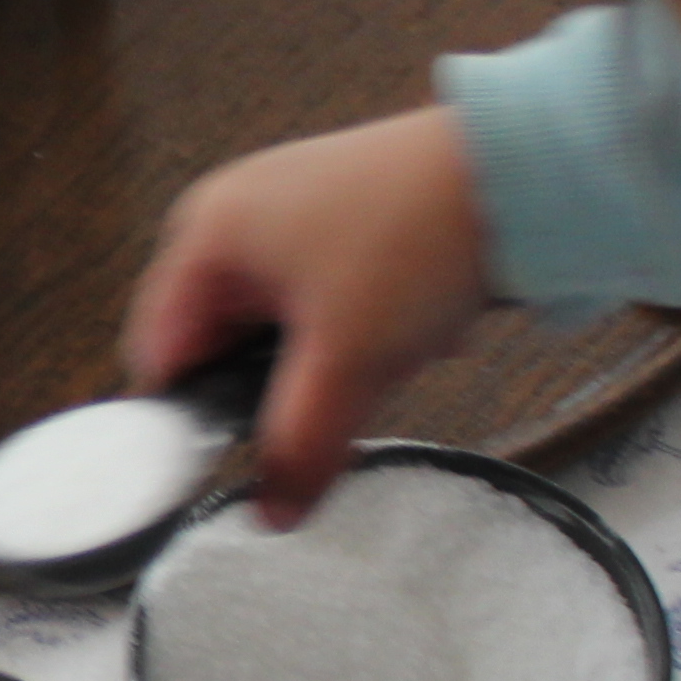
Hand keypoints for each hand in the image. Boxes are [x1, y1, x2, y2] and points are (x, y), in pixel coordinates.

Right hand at [119, 107, 495, 525]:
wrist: (519, 168)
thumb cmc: (416, 233)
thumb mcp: (347, 363)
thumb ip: (298, 447)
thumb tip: (272, 511)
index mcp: (207, 235)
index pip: (160, 351)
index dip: (189, 415)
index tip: (228, 462)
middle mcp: (236, 215)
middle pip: (226, 344)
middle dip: (280, 387)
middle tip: (330, 405)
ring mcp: (291, 212)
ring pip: (286, 329)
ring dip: (333, 361)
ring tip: (387, 355)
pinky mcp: (343, 219)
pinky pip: (329, 303)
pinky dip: (366, 329)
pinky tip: (414, 328)